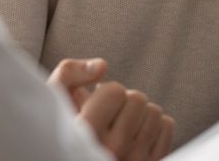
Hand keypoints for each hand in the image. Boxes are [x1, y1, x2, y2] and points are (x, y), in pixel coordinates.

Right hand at [48, 58, 173, 160]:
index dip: (105, 91)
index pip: (115, 91)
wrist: (68, 155)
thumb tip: (102, 65)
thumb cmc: (60, 127)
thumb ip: (69, 73)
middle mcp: (112, 151)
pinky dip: (154, 125)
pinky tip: (135, 134)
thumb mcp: (52, 98)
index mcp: (85, 133)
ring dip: (139, 113)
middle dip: (124, 101)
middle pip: (138, 100)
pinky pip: (166, 128)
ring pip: (155, 113)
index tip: (96, 104)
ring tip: (121, 125)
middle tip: (109, 115)